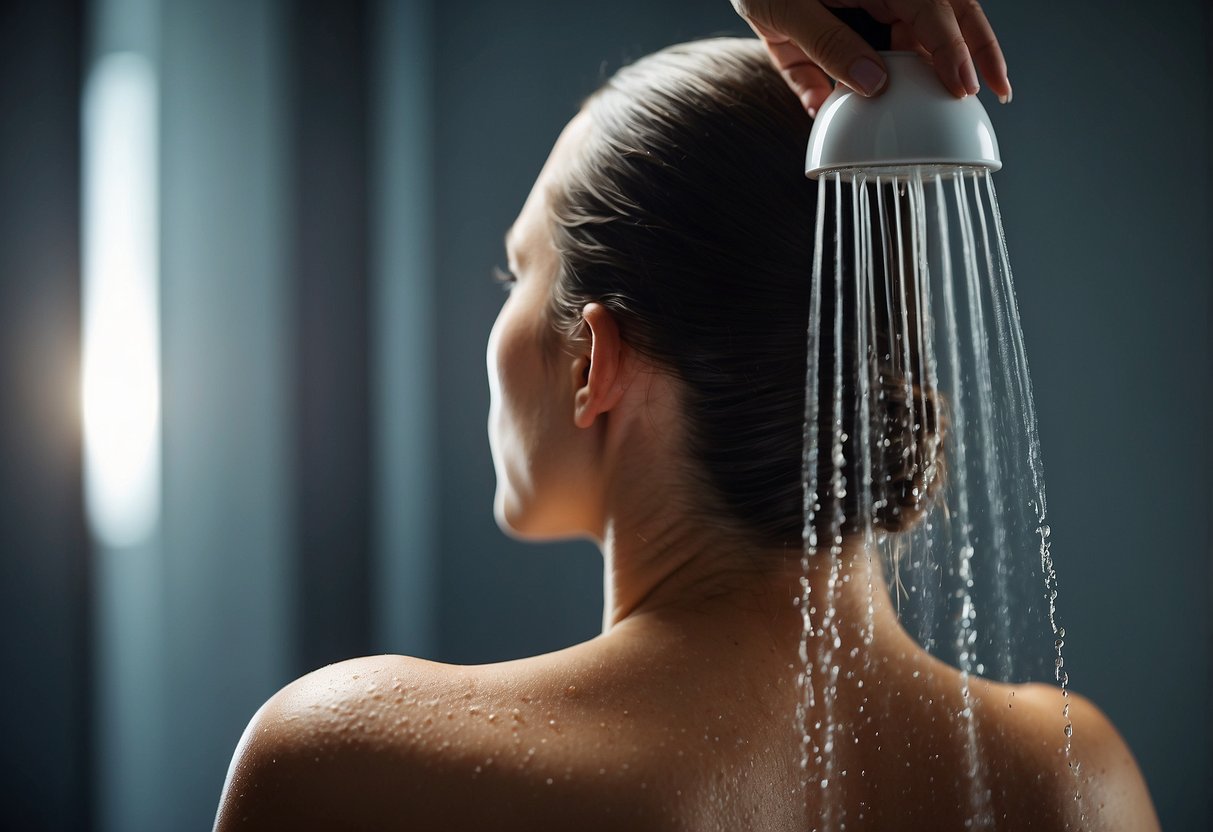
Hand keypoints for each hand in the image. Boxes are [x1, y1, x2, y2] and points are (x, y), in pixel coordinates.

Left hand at [730, 0, 1010, 115]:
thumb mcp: (788, 9)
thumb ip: (828, 44)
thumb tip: (876, 84)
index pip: (932, 11)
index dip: (953, 51)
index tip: (965, 87)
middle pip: (946, 17)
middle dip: (976, 52)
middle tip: (998, 93)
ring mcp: (873, 6)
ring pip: (922, 34)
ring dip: (942, 66)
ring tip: (963, 101)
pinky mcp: (853, 25)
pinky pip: (880, 52)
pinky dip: (886, 79)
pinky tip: (884, 106)